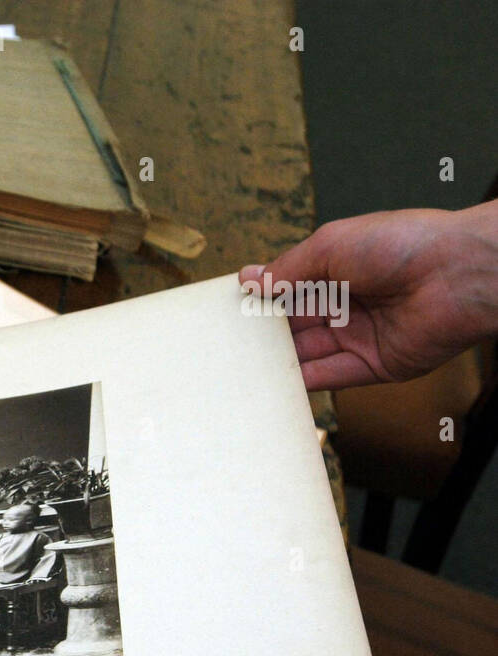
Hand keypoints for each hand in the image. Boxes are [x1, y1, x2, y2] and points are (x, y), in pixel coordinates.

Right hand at [240, 199, 497, 389]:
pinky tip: (275, 381)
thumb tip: (248, 278)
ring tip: (241, 366)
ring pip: (309, 353)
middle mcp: (350, 304)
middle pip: (297, 325)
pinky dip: (303, 381)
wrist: (458, 274)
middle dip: (265, 333)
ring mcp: (361, 336)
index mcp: (340, 269)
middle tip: (228, 342)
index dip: (263, 300)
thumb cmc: (402, 245)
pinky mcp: (375, 366)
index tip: (231, 310)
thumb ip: (287, 269)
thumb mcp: (330, 246)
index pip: (291, 290)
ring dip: (278, 359)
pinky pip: (332, 376)